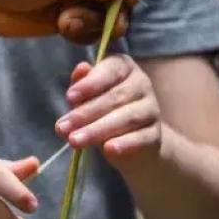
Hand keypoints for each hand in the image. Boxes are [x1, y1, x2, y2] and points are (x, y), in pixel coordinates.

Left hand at [56, 55, 162, 169]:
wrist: (132, 142)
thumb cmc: (103, 112)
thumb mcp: (88, 98)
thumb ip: (82, 85)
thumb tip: (81, 69)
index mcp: (124, 68)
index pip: (109, 71)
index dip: (89, 84)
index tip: (69, 97)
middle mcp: (141, 84)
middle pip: (114, 97)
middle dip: (85, 113)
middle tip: (62, 127)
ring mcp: (151, 109)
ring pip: (126, 118)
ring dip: (97, 130)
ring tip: (75, 141)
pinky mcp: (155, 134)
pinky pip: (141, 138)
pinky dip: (125, 144)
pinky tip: (109, 150)